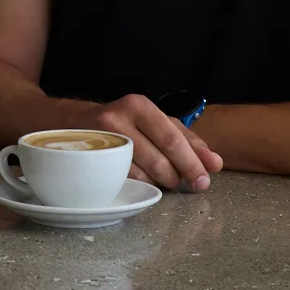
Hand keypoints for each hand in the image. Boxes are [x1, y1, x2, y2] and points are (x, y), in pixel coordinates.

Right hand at [85, 94, 223, 191]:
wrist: (74, 123)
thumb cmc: (125, 123)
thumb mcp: (157, 122)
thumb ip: (188, 140)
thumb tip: (214, 163)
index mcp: (139, 105)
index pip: (171, 138)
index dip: (191, 162)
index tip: (204, 179)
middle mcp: (117, 119)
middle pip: (159, 159)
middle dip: (179, 176)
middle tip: (188, 184)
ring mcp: (102, 141)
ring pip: (144, 174)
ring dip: (161, 182)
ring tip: (163, 177)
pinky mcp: (93, 161)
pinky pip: (128, 181)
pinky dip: (142, 184)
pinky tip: (144, 177)